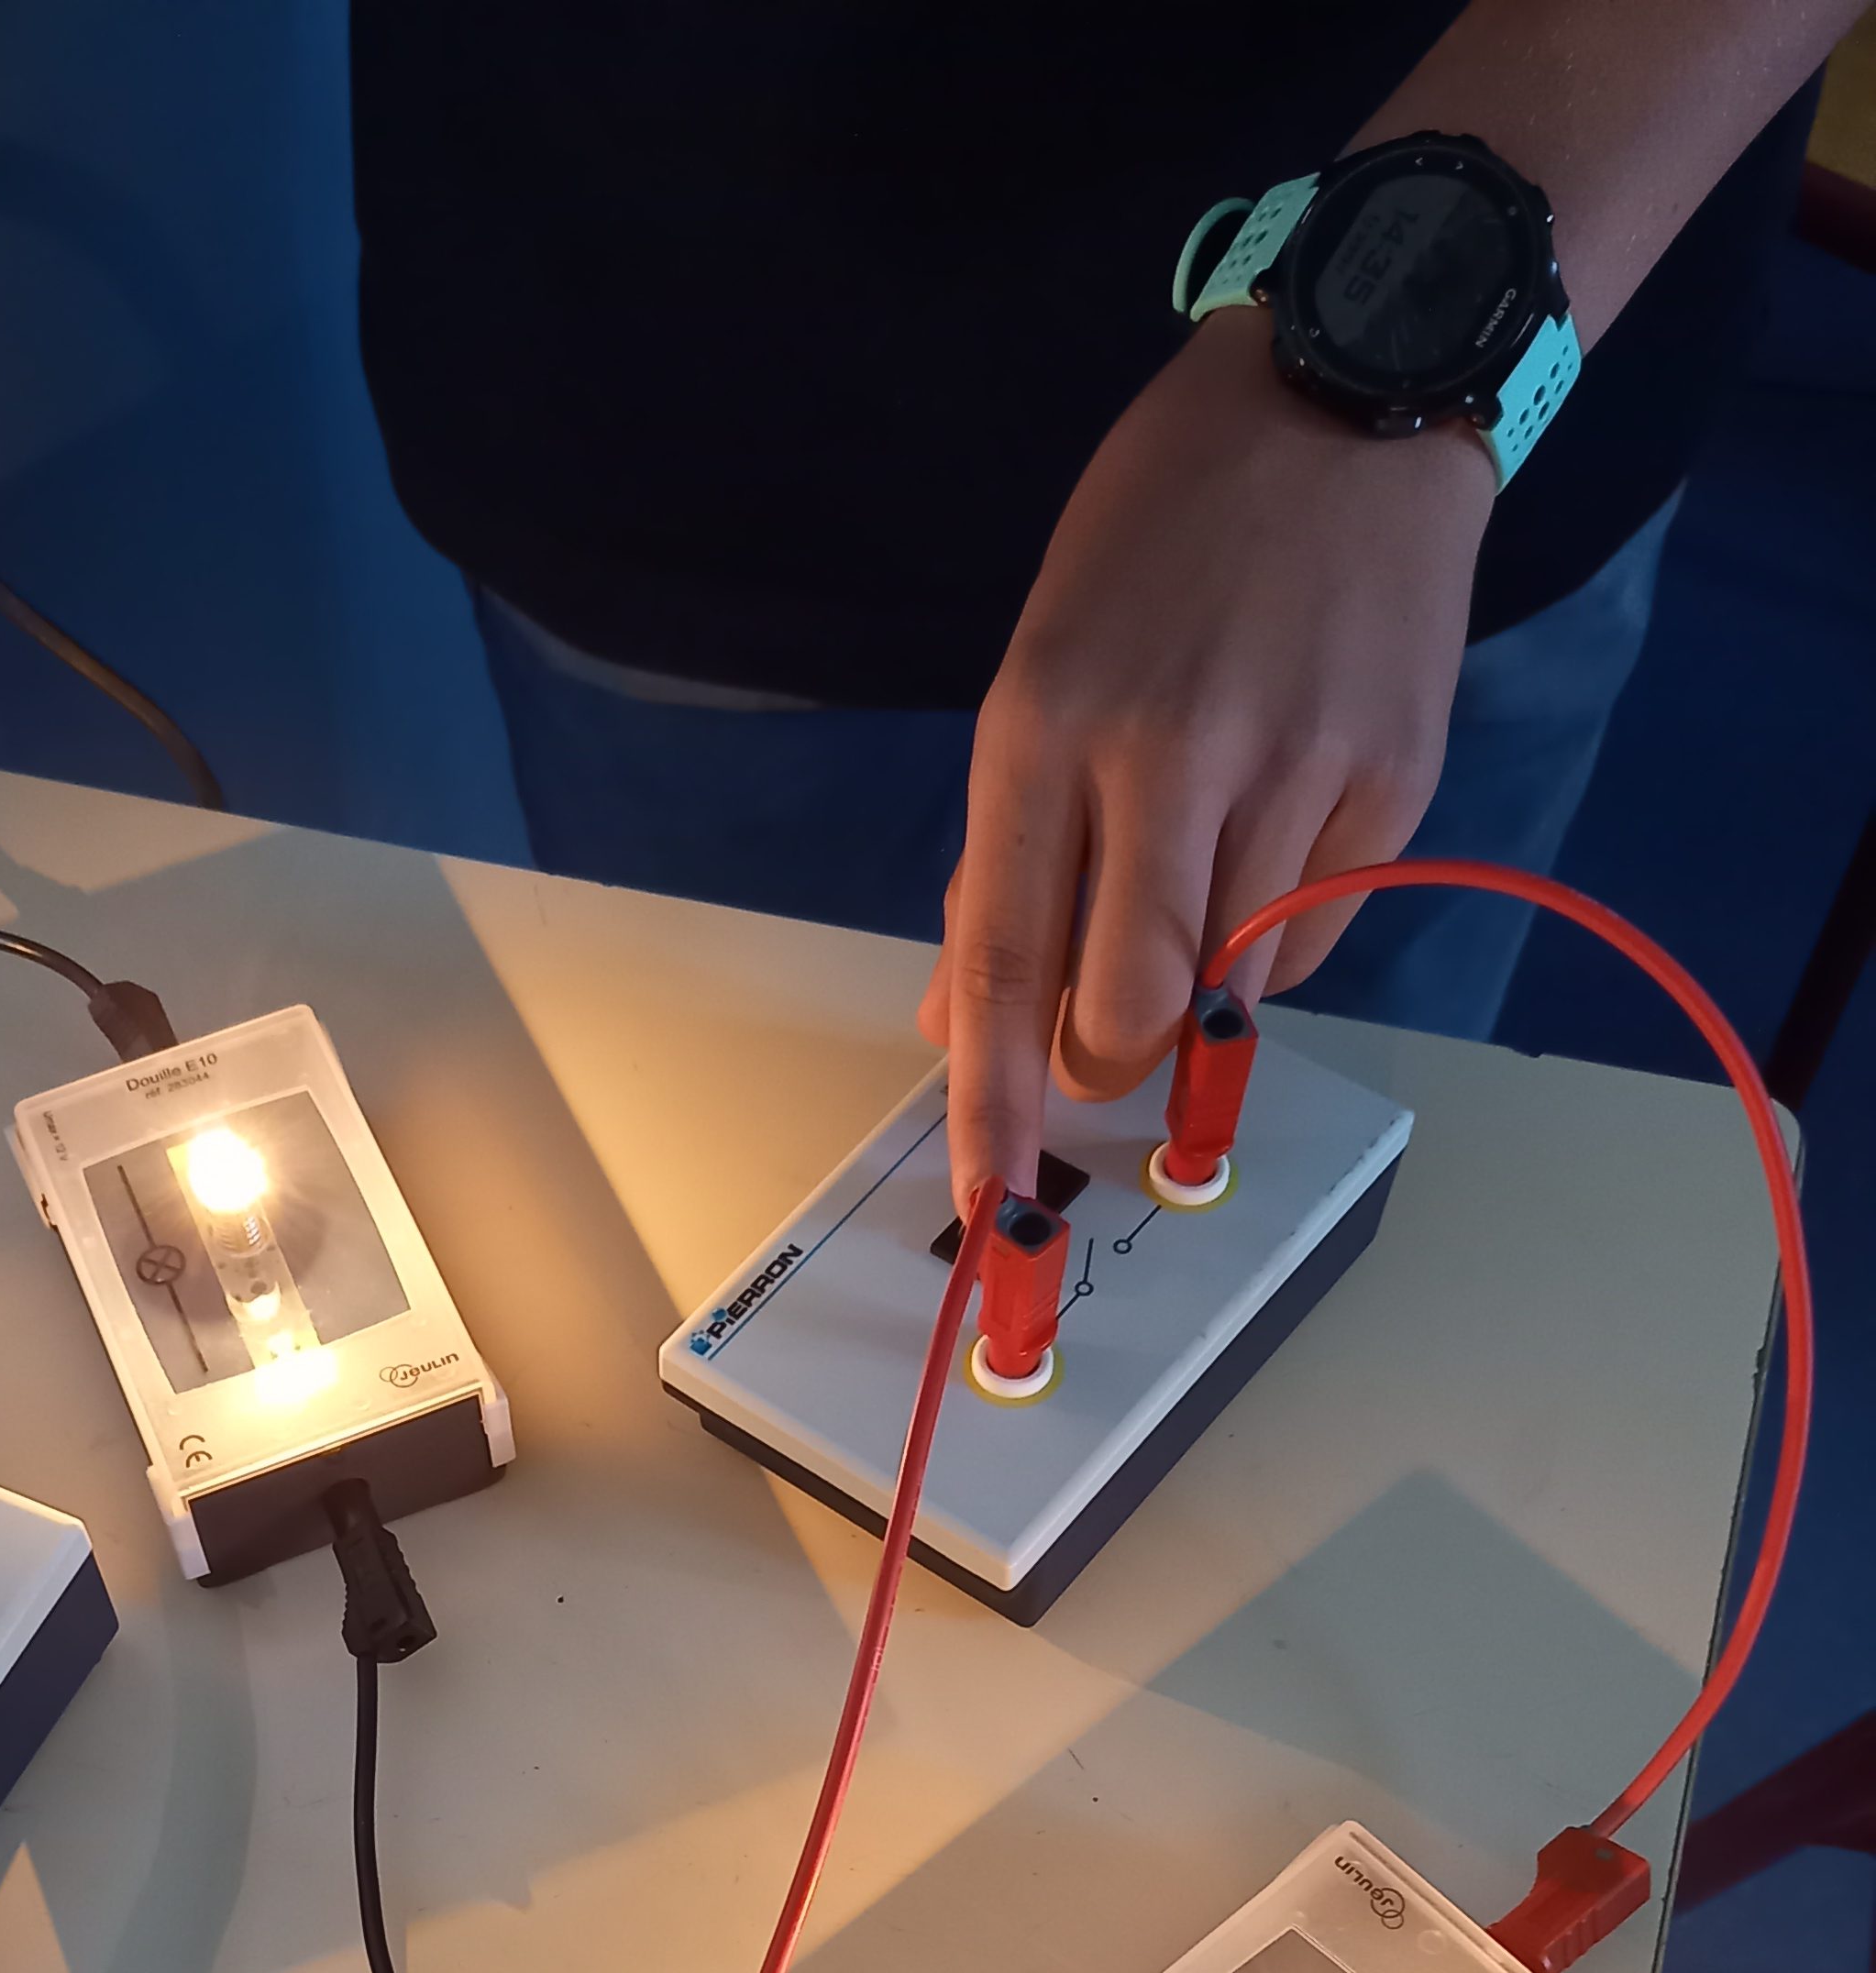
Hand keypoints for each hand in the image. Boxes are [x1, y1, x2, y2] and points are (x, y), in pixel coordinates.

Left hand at [920, 308, 1492, 1202]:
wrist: (1359, 391)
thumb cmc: (1167, 532)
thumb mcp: (1045, 659)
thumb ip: (1006, 851)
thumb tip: (961, 1021)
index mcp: (1045, 726)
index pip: (1002, 960)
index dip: (991, 1099)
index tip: (985, 1199)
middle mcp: (1163, 756)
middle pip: (1124, 1010)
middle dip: (1106, 1056)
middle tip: (1106, 1024)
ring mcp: (1291, 770)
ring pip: (1227, 983)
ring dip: (1198, 973)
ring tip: (1206, 851)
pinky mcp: (1392, 780)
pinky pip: (1314, 933)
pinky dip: (1279, 925)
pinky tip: (1281, 816)